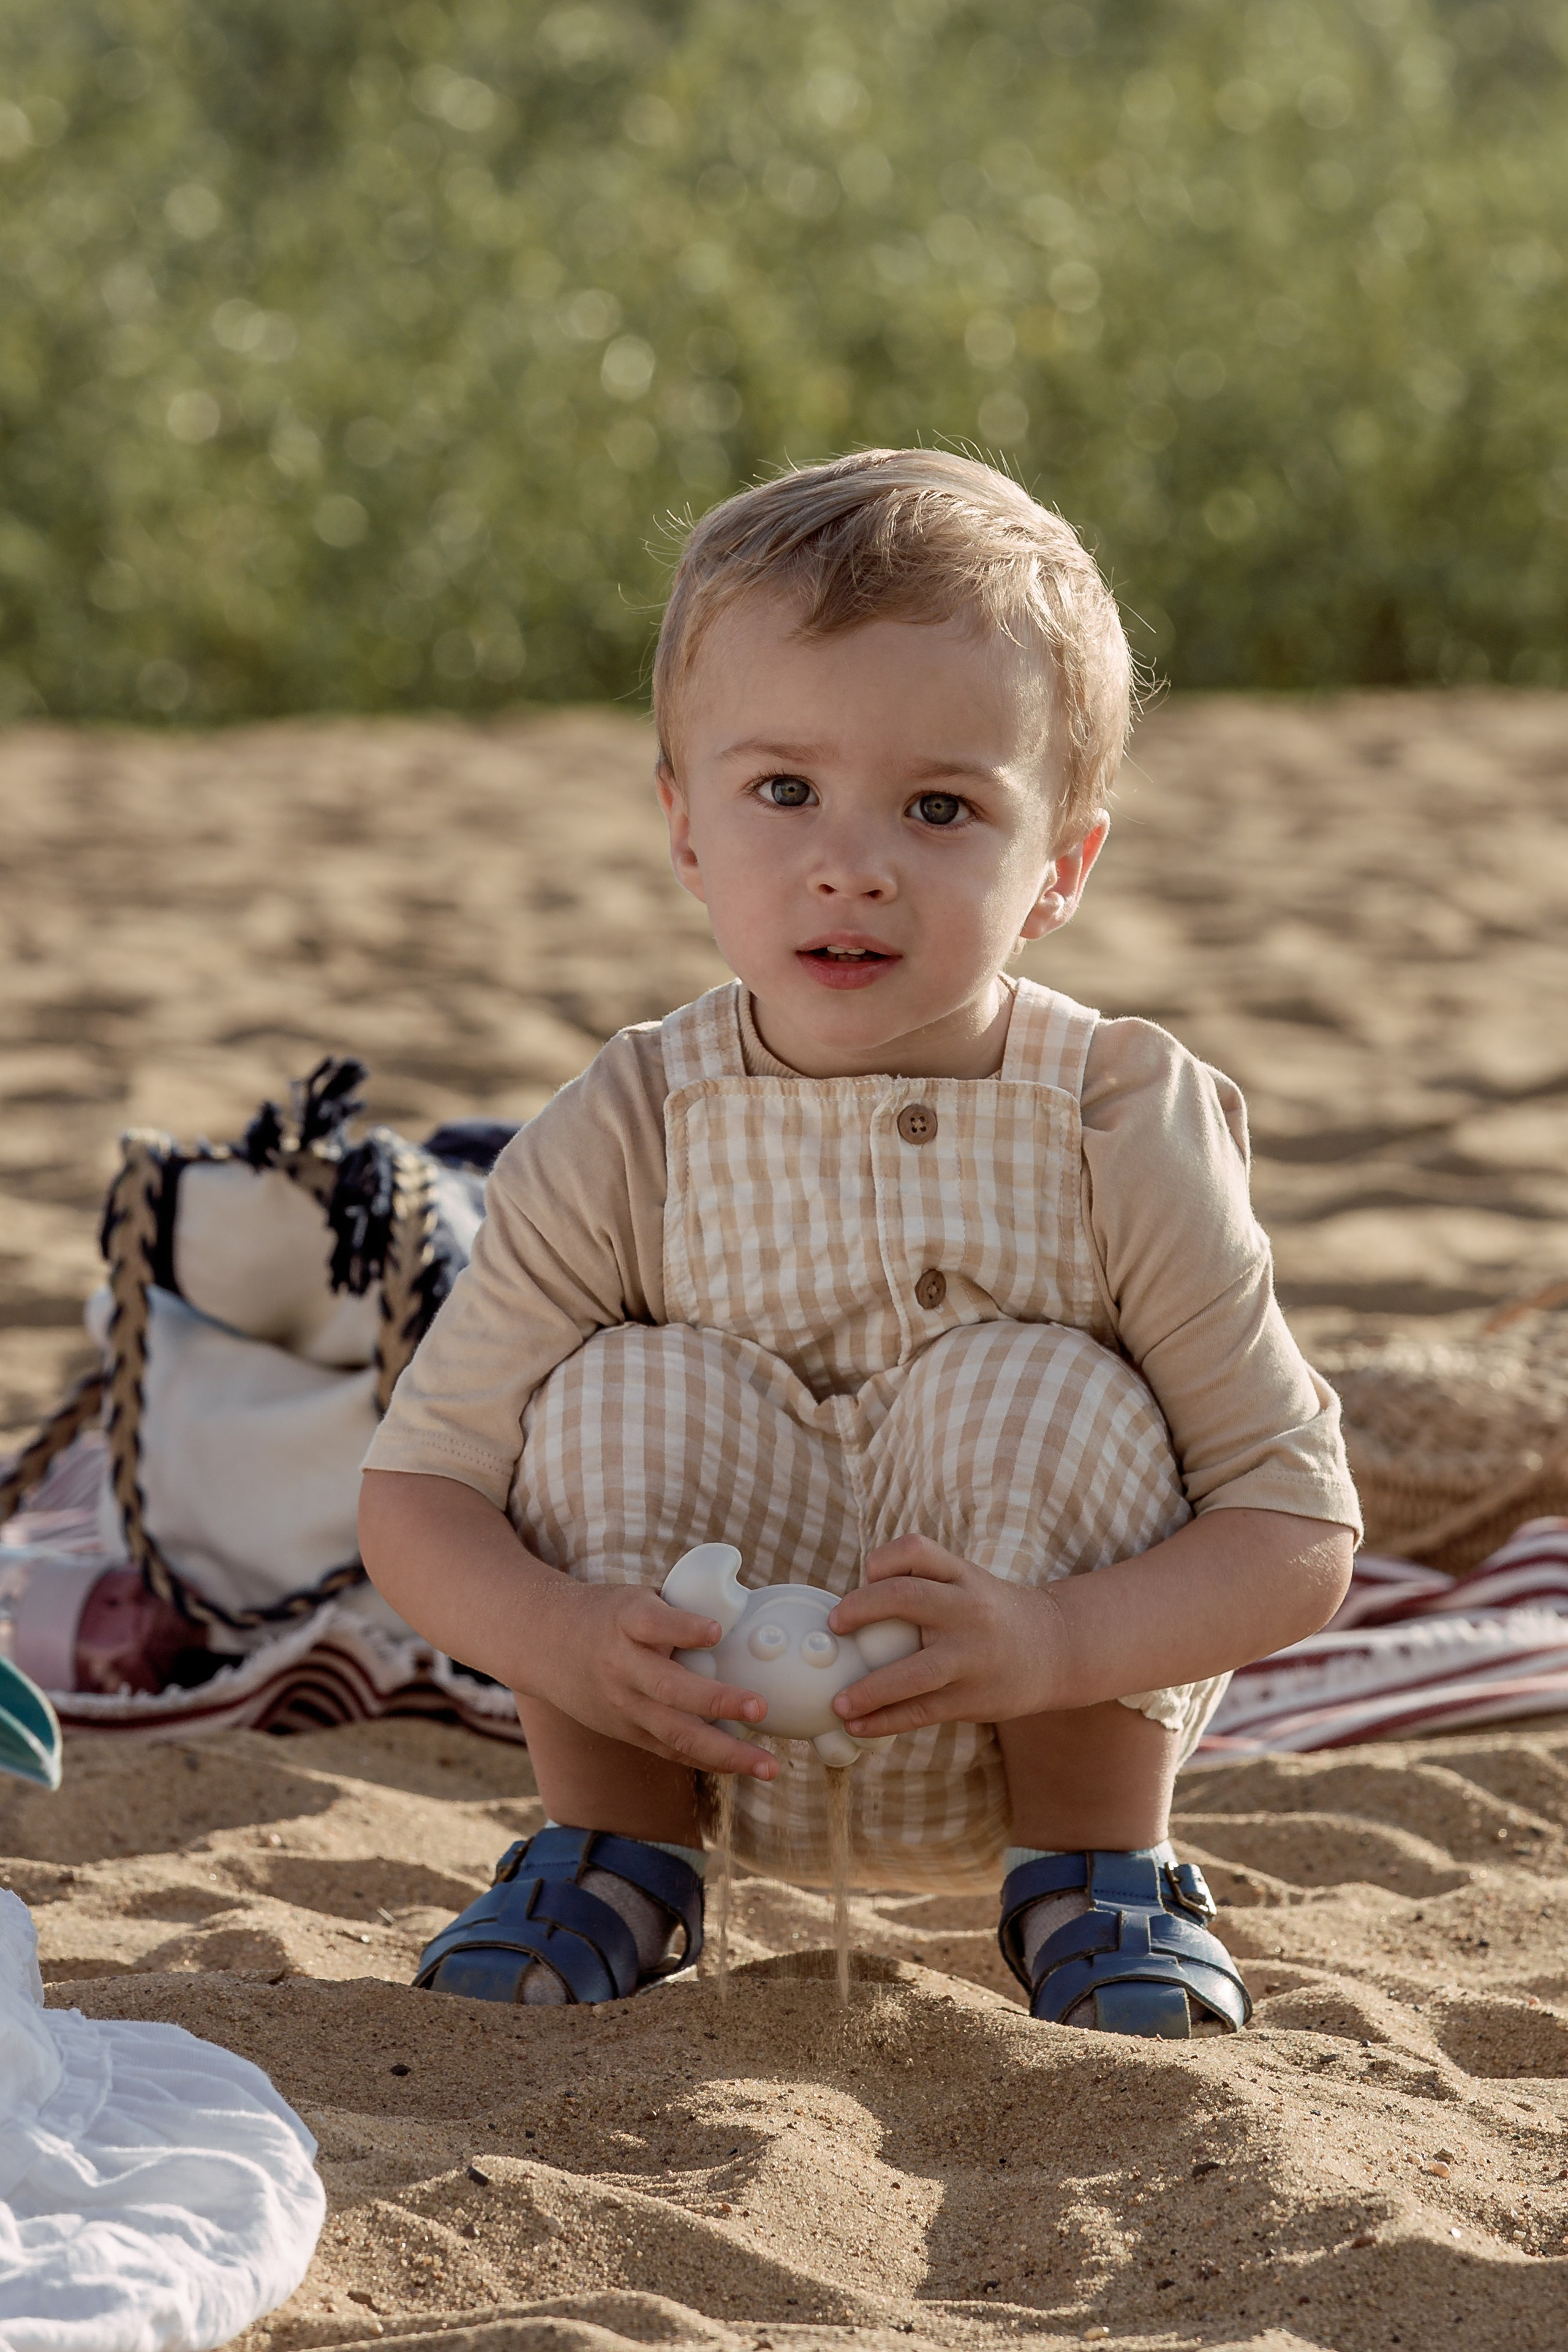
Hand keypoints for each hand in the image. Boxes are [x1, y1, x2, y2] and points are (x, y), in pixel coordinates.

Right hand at [545, 1580, 778, 1779]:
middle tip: (760, 1707)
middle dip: (717, 1701)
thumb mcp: (635, 1599)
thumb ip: (680, 1609)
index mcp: (626, 1621)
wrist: (545, 1645)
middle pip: (669, 1687)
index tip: (716, 1630)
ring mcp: (623, 1703)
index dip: (684, 1627)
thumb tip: (744, 1614)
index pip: (652, 1622)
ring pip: (674, 1732)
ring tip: (766, 1765)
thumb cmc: (607, 1616)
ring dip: (725, 1751)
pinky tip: (742, 1766)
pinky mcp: (626, 1730)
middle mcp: (622, 1664)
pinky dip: (708, 1759)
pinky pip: (670, 1749)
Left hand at [827, 1535, 1061, 1735]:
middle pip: (904, 1596)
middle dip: (859, 1609)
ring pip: (911, 1673)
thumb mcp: (967, 1582)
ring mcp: (972, 1656)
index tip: (862, 1577)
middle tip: (834, 1627)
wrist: (1056, 1648)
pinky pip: (921, 1711)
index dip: (881, 1559)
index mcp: (964, 1576)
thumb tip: (852, 1604)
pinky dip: (884, 1721)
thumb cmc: (992, 1614)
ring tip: (838, 1703)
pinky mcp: (973, 1698)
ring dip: (867, 1689)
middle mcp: (968, 1610)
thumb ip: (923, 1583)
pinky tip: (858, 1726)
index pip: (916, 1550)